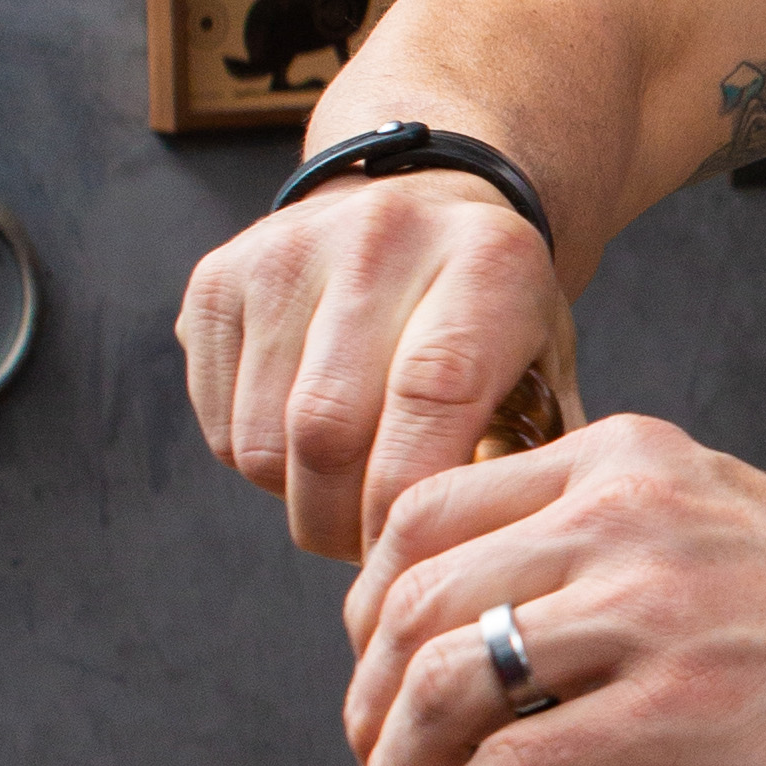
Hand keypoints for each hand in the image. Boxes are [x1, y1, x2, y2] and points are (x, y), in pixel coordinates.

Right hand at [179, 171, 560, 561]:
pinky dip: (260, 466)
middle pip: (327, 428)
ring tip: (347, 498)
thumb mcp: (548, 368)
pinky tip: (306, 450)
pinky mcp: (217, 278)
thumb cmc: (492, 316)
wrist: (425, 211)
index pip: (430, 394)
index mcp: (485, 260)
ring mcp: (286, 251)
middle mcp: (381, 237)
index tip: (411, 553)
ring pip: (263, 439)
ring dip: (299, 500)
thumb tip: (486, 547)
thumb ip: (535, 454)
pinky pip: (219, 425)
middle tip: (373, 552)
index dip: (408, 497)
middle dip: (343, 522)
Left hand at [338, 415, 765, 765]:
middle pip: (411, 605)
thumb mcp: (719, 521)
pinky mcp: (674, 715)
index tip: (377, 672)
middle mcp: (621, 520)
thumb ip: (615, 545)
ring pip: (437, 690)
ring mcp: (646, 617)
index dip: (371, 607)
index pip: (426, 513)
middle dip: (368, 706)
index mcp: (626, 465)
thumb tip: (509, 631)